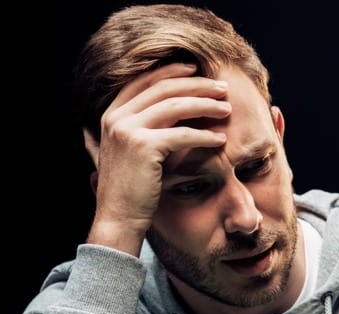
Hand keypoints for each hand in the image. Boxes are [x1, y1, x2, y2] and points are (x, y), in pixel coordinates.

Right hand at [85, 62, 230, 254]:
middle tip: (222, 88)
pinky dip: (205, 135)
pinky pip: (183, 134)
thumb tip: (177, 108)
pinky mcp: (143, 147)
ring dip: (205, 105)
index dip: (172, 71)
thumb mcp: (133, 150)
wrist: (118, 218)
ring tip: (227, 110)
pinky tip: (221, 140)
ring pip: (175, 106)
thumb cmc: (132, 188)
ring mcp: (127, 130)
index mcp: (112, 114)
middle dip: (196, 85)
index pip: (145, 81)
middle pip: (164, 88)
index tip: (197, 69)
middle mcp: (116, 117)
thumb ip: (146, 126)